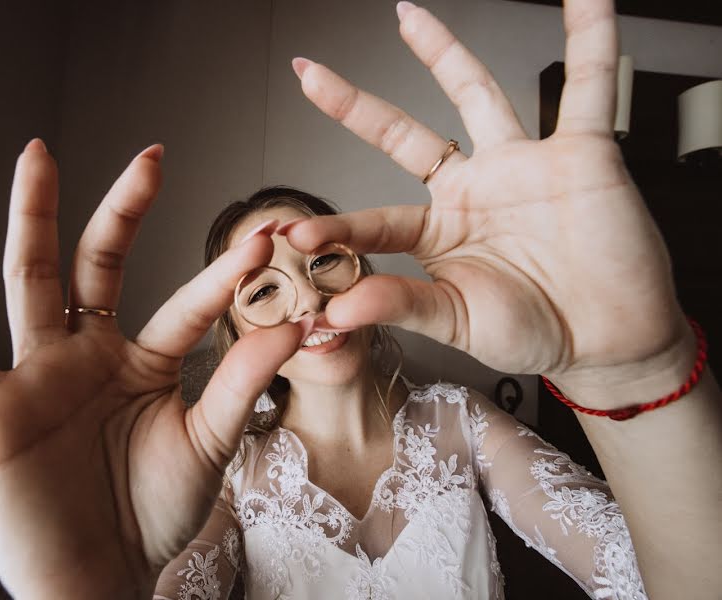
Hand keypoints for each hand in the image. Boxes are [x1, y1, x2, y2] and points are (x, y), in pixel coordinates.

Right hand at [0, 141, 305, 597]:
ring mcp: (33, 376)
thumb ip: (238, 383)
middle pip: (99, 265)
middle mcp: (84, 357)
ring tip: (35, 157)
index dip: (219, 276)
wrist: (100, 583)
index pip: (183, 304)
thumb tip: (290, 326)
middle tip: (153, 157)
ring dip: (29, 217)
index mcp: (138, 365)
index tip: (261, 240)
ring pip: (28, 280)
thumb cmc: (151, 515)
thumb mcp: (206, 443)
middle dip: (125, 211)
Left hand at [285, 0, 691, 399]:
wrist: (609, 341)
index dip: (338, 227)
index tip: (299, 235)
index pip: (377, 218)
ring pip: (475, 94)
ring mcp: (521, 166)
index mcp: (440, 232)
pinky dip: (591, 38)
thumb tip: (339, 308)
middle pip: (404, 133)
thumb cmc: (536, 334)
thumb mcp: (459, 321)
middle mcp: (474, 189)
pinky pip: (588, 86)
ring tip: (407, 15)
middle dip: (355, 104)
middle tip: (309, 74)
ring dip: (443, 51)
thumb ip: (403, 305)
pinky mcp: (581, 154)